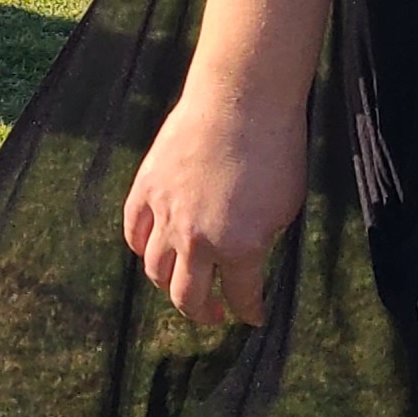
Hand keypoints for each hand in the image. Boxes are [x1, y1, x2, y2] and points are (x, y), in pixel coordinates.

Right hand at [122, 83, 307, 327]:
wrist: (240, 101)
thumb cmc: (275, 151)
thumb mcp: (284, 210)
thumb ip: (260, 242)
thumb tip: (246, 257)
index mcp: (240, 249)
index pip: (241, 299)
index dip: (250, 312)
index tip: (254, 316)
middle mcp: (197, 240)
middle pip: (187, 297)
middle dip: (203, 312)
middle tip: (214, 312)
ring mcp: (166, 214)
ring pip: (155, 270)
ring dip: (169, 285)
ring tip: (181, 284)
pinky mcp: (146, 187)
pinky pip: (133, 230)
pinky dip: (140, 247)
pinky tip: (151, 250)